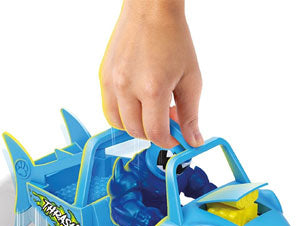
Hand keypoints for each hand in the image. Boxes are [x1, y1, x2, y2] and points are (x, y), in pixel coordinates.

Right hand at [99, 0, 202, 148]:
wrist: (150, 9)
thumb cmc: (173, 38)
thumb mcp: (191, 79)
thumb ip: (191, 114)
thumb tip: (193, 141)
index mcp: (152, 88)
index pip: (155, 133)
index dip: (168, 142)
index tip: (175, 139)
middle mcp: (127, 87)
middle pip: (136, 131)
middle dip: (153, 133)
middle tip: (168, 119)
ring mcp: (111, 82)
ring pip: (119, 124)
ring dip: (136, 125)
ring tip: (151, 110)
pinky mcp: (104, 77)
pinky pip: (109, 109)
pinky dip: (123, 114)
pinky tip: (138, 101)